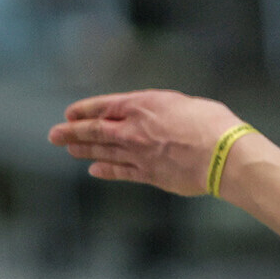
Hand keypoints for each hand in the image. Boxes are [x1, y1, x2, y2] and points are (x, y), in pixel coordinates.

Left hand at [48, 90, 249, 196]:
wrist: (225, 156)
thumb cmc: (214, 125)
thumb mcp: (185, 104)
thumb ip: (163, 109)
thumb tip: (159, 117)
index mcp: (141, 106)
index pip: (103, 106)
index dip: (84, 110)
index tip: (70, 114)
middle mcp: (133, 130)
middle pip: (95, 131)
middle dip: (72, 133)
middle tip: (55, 135)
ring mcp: (139, 154)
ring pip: (103, 151)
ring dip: (84, 151)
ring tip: (69, 150)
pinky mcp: (150, 174)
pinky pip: (122, 172)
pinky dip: (106, 170)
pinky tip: (95, 170)